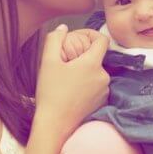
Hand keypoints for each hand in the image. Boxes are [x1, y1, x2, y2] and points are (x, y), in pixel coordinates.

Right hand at [35, 24, 109, 141]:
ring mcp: (105, 91)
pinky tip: (72, 91)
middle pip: (97, 57)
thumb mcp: (48, 62)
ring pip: (96, 73)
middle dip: (83, 56)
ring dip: (85, 71)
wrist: (55, 125)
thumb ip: (54, 40)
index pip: (102, 40)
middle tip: (65, 62)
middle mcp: (104, 76)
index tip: (79, 37)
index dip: (91, 34)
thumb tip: (63, 28)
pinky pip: (96, 87)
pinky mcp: (102, 103)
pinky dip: (87, 85)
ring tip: (67, 78)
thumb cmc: (50, 93)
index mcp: (93, 64)